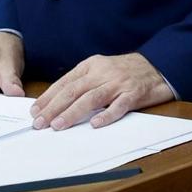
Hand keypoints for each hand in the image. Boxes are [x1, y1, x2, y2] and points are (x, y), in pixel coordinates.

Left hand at [30, 53, 172, 130]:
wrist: (156, 66)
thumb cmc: (123, 71)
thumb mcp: (100, 69)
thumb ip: (82, 83)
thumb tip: (57, 101)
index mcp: (90, 66)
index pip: (64, 82)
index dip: (48, 97)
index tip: (35, 110)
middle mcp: (102, 73)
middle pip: (73, 90)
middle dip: (53, 107)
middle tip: (40, 122)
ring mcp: (118, 83)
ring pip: (91, 98)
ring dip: (72, 113)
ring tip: (58, 125)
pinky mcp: (134, 94)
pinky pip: (119, 106)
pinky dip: (106, 115)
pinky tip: (95, 124)